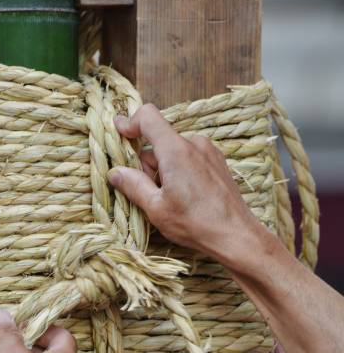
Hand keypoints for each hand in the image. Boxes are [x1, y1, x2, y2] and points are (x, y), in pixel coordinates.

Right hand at [108, 104, 260, 262]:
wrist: (236, 235)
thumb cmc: (196, 223)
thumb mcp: (156, 208)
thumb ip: (133, 185)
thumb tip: (115, 172)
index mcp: (176, 150)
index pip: (148, 117)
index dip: (131, 122)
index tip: (120, 132)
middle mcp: (194, 143)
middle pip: (159, 141)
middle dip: (148, 164)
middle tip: (151, 194)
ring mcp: (208, 151)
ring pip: (173, 151)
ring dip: (164, 169)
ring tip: (171, 199)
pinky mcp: (216, 162)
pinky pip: (189, 157)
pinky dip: (179, 171)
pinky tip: (185, 196)